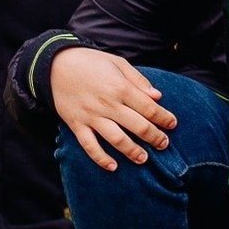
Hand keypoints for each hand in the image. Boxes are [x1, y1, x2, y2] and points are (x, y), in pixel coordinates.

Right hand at [50, 48, 178, 170]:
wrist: (55, 64)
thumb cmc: (91, 62)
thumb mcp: (118, 63)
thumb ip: (138, 80)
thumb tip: (157, 96)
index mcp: (120, 88)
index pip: (149, 108)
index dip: (163, 118)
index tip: (172, 124)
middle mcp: (107, 104)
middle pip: (137, 126)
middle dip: (154, 137)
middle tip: (164, 144)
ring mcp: (91, 116)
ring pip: (116, 139)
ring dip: (132, 151)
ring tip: (143, 159)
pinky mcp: (76, 125)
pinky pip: (89, 146)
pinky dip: (101, 158)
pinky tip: (113, 167)